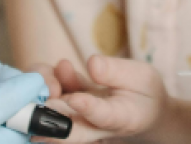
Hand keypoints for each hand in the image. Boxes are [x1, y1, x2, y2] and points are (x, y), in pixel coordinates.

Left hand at [35, 55, 173, 142]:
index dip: (87, 108)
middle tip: (47, 90)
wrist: (144, 110)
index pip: (102, 116)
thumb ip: (117, 71)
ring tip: (50, 71)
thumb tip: (91, 63)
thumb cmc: (145, 94)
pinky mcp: (69, 109)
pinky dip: (51, 82)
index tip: (76, 98)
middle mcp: (96, 125)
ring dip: (44, 93)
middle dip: (50, 112)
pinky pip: (54, 98)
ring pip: (55, 114)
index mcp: (121, 118)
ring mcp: (79, 118)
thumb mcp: (141, 76)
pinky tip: (62, 66)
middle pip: (69, 128)